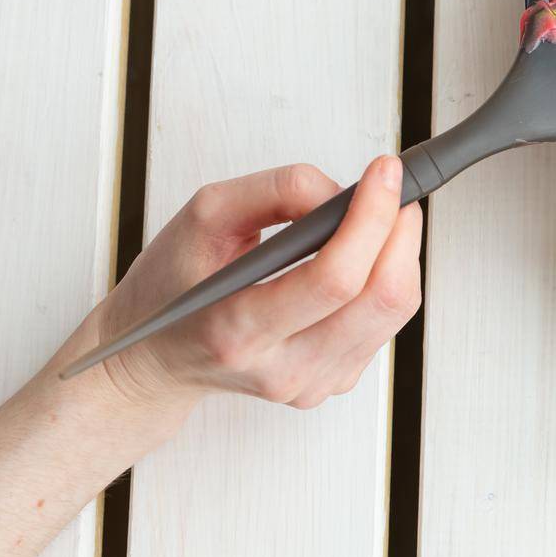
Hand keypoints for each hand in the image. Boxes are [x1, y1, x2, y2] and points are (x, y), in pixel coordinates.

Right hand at [96, 156, 422, 418]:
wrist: (154, 358)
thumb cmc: (173, 285)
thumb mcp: (203, 218)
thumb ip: (275, 191)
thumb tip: (344, 191)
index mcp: (237, 331)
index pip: (334, 279)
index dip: (371, 218)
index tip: (384, 173)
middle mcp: (281, 368)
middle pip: (380, 298)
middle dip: (399, 230)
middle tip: (394, 188)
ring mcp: (311, 383)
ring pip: (395, 311)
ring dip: (401, 251)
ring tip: (383, 215)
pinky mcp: (333, 382)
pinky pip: (385, 324)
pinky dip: (387, 278)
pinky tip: (366, 256)